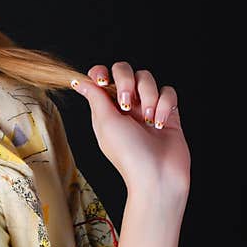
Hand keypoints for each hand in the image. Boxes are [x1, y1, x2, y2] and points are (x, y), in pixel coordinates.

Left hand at [70, 62, 189, 195]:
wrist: (157, 175)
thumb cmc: (128, 154)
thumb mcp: (105, 123)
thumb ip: (94, 97)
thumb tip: (78, 81)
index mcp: (106, 108)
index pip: (101, 77)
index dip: (101, 72)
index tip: (102, 80)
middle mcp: (126, 106)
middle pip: (125, 71)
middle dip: (127, 81)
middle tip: (128, 103)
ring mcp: (147, 107)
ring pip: (148, 79)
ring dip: (148, 95)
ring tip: (148, 119)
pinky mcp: (168, 111)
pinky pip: (168, 91)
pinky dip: (165, 104)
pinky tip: (160, 123)